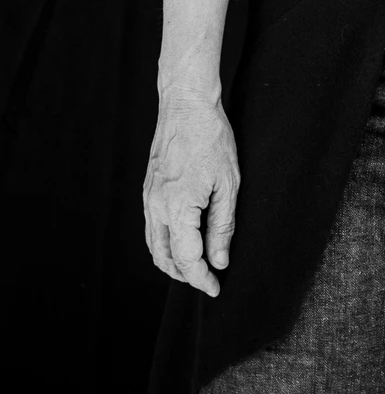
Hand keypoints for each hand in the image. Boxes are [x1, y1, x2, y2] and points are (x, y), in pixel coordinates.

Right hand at [143, 95, 239, 296]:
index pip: (186, 258)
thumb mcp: (228, 183)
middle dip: (185, 275)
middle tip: (206, 281)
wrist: (186, 105)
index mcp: (177, 208)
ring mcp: (149, 198)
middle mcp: (156, 207)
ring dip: (171, 262)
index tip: (215, 288)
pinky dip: (163, 244)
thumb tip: (219, 261)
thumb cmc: (211, 138)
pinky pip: (151, 228)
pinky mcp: (148, 189)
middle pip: (164, 258)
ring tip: (195, 267)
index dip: (201, 278)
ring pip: (153, 245)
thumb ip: (222, 226)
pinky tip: (180, 241)